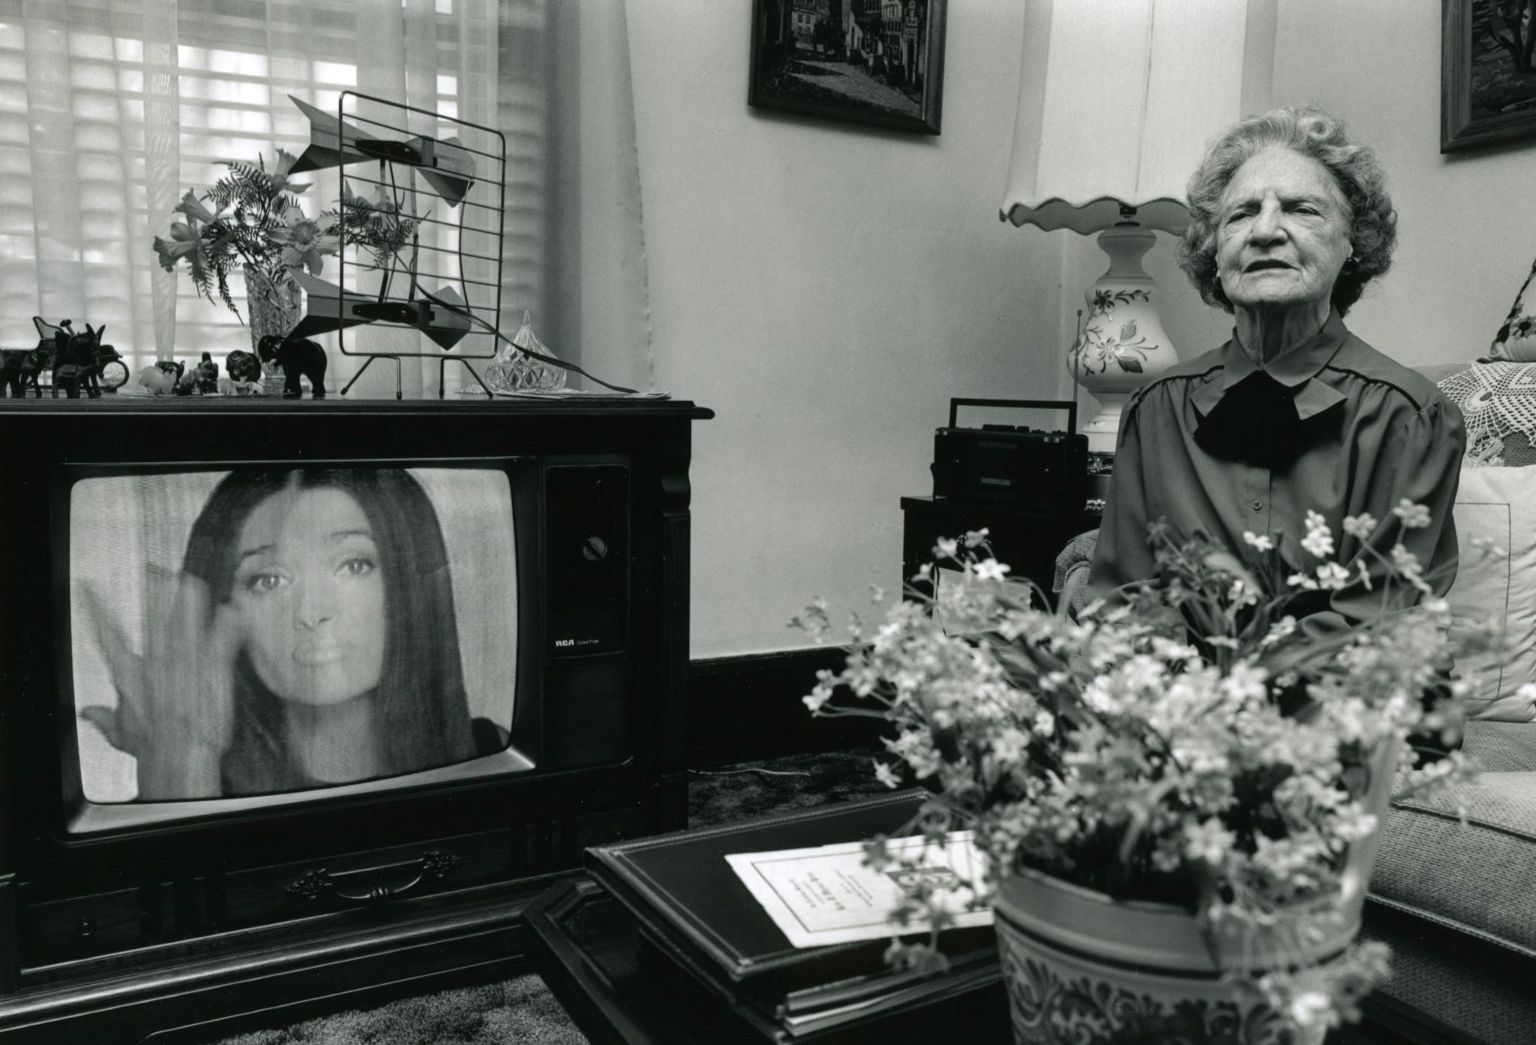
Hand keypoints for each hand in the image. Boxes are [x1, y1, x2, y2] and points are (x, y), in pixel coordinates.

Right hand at [78, 571, 242, 798]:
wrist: (178, 755)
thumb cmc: (152, 748)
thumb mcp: (122, 733)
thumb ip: (105, 718)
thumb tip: (88, 713)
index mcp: (130, 673)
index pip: (107, 634)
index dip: (96, 608)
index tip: (89, 586)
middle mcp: (158, 660)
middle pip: (154, 615)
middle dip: (155, 590)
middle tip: (155, 570)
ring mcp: (187, 660)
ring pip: (187, 617)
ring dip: (189, 598)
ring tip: (190, 581)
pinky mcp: (214, 666)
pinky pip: (224, 635)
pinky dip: (229, 622)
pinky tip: (234, 609)